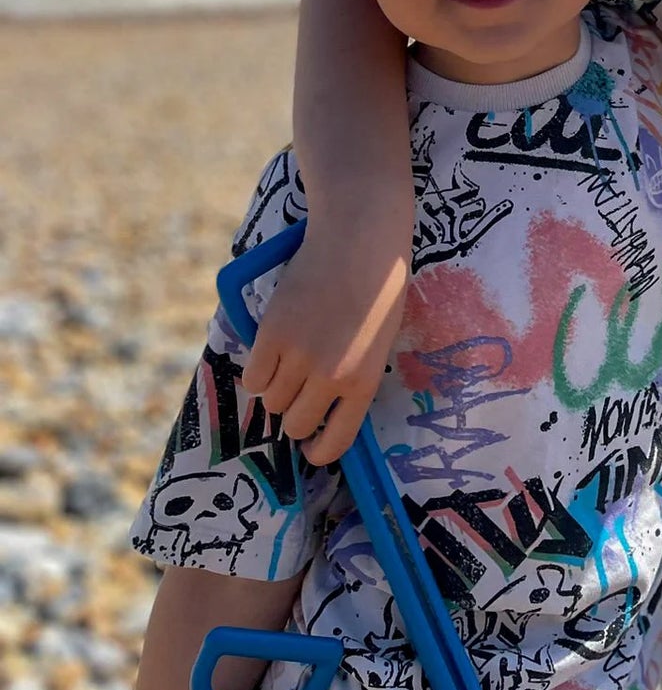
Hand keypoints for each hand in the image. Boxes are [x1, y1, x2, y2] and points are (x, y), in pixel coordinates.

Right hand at [242, 223, 408, 464]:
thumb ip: (354, 376)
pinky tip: (272, 352)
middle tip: (301, 391)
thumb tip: (326, 408)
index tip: (312, 446)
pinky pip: (253, 377)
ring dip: (278, 390)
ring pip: (271, 401)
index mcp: (363, 382)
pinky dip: (259, 371)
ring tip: (290, 362)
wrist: (360, 237)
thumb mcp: (379, 342)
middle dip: (297, 413)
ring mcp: (298, 356)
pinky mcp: (271, 334)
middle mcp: (330, 377)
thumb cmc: (380, 286)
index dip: (319, 451)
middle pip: (296, 424)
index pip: (334, 442)